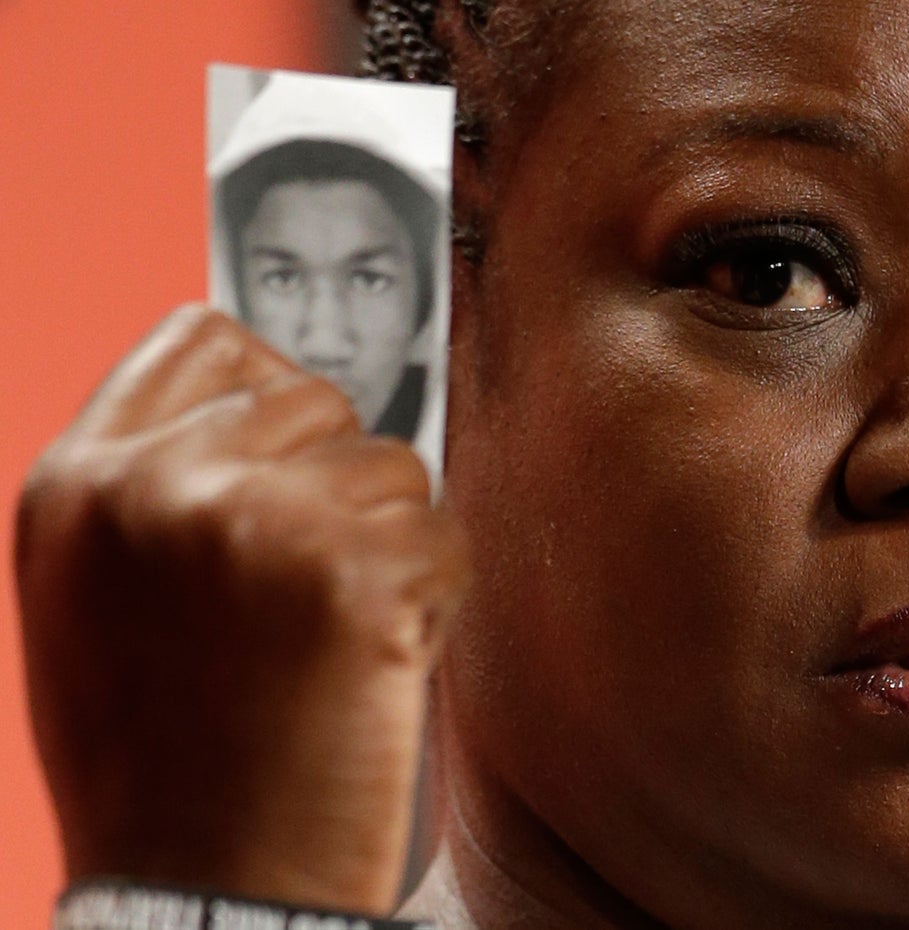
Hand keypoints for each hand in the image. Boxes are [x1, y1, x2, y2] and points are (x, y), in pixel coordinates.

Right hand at [15, 305, 466, 914]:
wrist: (199, 891)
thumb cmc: (163, 755)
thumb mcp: (103, 596)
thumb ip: (166, 485)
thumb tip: (274, 410)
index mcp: (82, 485)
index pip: (205, 341)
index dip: (267, 390)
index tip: (291, 456)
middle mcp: (161, 484)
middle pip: (318, 398)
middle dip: (336, 483)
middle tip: (307, 591)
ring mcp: (258, 522)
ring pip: (394, 466)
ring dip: (387, 544)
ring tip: (331, 640)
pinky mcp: (355, 576)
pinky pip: (444, 539)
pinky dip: (432, 599)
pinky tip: (373, 669)